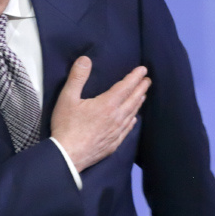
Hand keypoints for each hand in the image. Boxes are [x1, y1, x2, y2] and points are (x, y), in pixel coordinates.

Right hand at [51, 57, 149, 171]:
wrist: (68, 156)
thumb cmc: (66, 127)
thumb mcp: (67, 98)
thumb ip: (77, 77)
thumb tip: (85, 60)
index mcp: (107, 105)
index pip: (125, 87)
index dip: (135, 77)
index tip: (143, 70)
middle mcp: (116, 118)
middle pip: (133, 100)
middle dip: (141, 88)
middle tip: (148, 80)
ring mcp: (116, 132)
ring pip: (132, 114)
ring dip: (138, 103)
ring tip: (143, 95)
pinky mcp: (113, 144)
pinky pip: (127, 130)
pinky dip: (132, 122)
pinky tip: (133, 120)